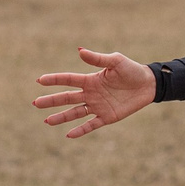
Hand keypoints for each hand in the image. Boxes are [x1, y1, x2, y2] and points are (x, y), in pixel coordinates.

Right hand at [33, 49, 157, 136]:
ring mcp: (97, 106)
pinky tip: (68, 134)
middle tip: (36, 103)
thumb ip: (97, 59)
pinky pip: (90, 125)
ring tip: (46, 121)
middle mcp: (91, 94)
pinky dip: (80, 130)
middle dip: (51, 101)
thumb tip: (79, 50)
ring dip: (61, 117)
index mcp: (91, 79)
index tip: (39, 80)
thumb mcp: (115, 61)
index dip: (54, 80)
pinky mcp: (107, 117)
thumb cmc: (132, 70)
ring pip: (75, 113)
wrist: (149, 85)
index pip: (68, 80)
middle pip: (67, 98)